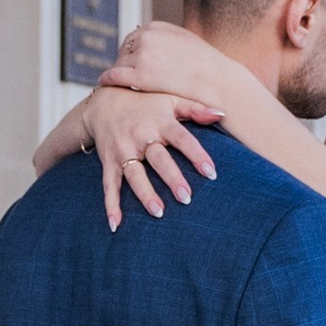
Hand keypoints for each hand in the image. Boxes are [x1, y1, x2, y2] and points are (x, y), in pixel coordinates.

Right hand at [80, 84, 219, 228]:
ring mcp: (123, 150)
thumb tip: (222, 114)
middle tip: (186, 198)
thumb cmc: (145, 103)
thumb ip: (195, 108)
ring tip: (158, 212)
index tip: (211, 172)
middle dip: (171, 178)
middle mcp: (141, 136)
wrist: (103, 103)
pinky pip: (109, 185)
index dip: (196, 155)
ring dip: (145, 193)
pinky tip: (116, 225)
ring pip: (134, 174)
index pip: (182, 139)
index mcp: (160, 121)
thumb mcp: (170, 100)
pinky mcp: (109, 162)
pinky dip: (111, 205)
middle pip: (158, 159)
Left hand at [115, 18, 228, 97]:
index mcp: (157, 27)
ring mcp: (142, 55)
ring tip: (114, 81)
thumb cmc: (207, 66)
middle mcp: (147, 37)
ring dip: (118, 72)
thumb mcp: (186, 41)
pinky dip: (108, 79)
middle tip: (121, 73)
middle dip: (123, 61)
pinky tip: (104, 83)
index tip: (130, 61)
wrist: (217, 81)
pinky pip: (115, 76)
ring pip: (119, 63)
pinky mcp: (139, 75)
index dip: (131, 51)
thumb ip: (168, 39)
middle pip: (125, 50)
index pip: (134, 37)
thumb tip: (160, 45)